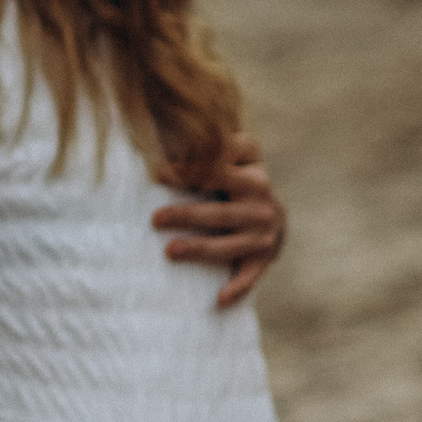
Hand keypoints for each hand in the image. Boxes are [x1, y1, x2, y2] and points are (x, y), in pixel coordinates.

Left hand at [152, 133, 285, 308]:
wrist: (273, 214)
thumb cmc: (231, 179)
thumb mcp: (226, 154)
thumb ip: (200, 144)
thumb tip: (148, 124)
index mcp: (250, 168)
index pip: (221, 166)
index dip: (192, 169)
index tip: (158, 173)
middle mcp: (261, 198)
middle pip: (221, 208)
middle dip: (188, 213)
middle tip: (155, 218)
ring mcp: (265, 230)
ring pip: (231, 243)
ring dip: (201, 248)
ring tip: (170, 251)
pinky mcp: (265, 257)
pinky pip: (250, 275)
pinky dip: (237, 287)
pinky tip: (218, 298)